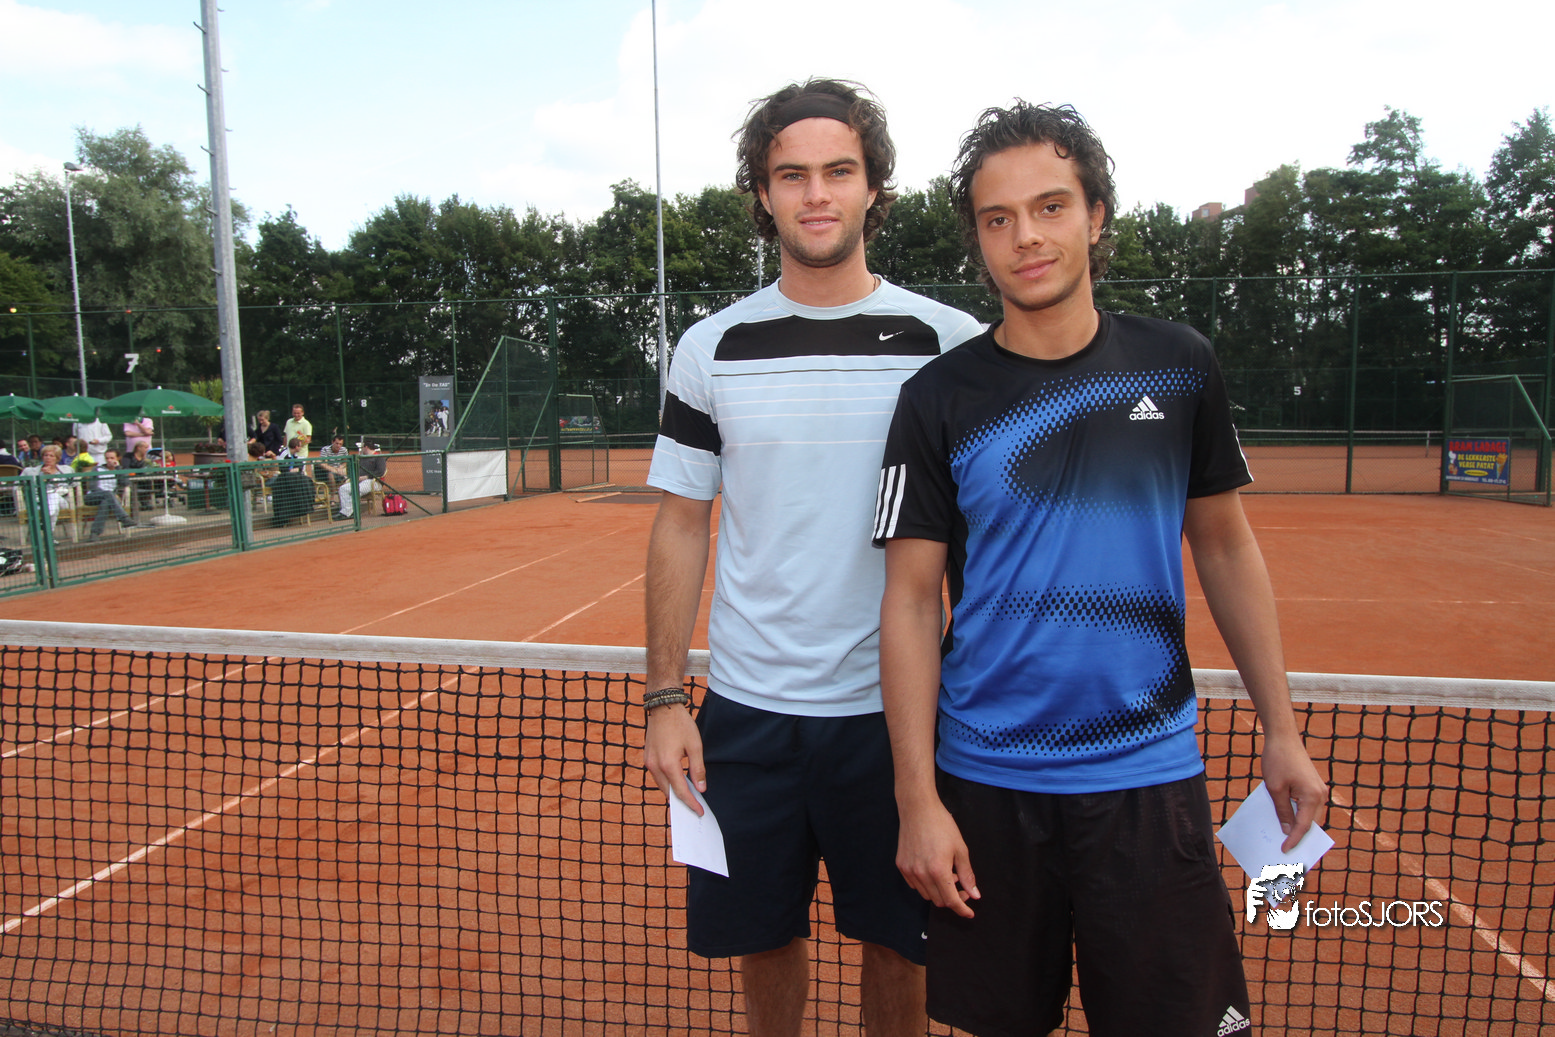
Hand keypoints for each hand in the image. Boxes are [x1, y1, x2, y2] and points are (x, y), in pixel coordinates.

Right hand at [643, 704, 705, 815]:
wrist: (663, 708)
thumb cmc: (681, 724)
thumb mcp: (695, 746)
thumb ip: (698, 769)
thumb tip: (701, 788)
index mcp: (668, 765)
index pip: (681, 791)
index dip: (691, 803)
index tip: (699, 812)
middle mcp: (655, 766)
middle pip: (669, 792)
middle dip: (682, 801)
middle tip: (695, 806)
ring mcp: (648, 762)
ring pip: (661, 785)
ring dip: (673, 791)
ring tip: (688, 795)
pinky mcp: (647, 758)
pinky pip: (657, 776)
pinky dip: (667, 782)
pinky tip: (677, 781)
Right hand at [897, 800, 978, 917]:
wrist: (918, 809)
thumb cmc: (942, 825)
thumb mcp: (960, 848)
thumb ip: (967, 874)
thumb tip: (974, 894)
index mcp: (939, 871)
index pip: (951, 900)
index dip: (962, 909)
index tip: (969, 913)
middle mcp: (922, 874)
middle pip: (939, 901)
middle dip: (953, 899)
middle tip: (961, 886)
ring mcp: (909, 871)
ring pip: (926, 895)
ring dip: (939, 891)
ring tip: (947, 874)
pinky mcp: (901, 866)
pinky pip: (915, 885)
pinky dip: (926, 884)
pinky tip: (932, 871)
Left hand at [1261, 733, 1328, 852]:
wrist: (1283, 737)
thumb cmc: (1277, 760)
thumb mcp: (1275, 789)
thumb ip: (1282, 811)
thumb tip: (1287, 829)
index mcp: (1313, 797)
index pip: (1304, 826)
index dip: (1294, 840)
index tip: (1285, 851)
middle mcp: (1321, 795)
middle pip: (1311, 823)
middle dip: (1300, 838)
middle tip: (1289, 853)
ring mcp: (1318, 790)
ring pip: (1310, 816)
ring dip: (1300, 827)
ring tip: (1287, 841)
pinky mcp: (1313, 786)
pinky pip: (1307, 806)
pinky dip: (1299, 815)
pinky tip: (1286, 821)